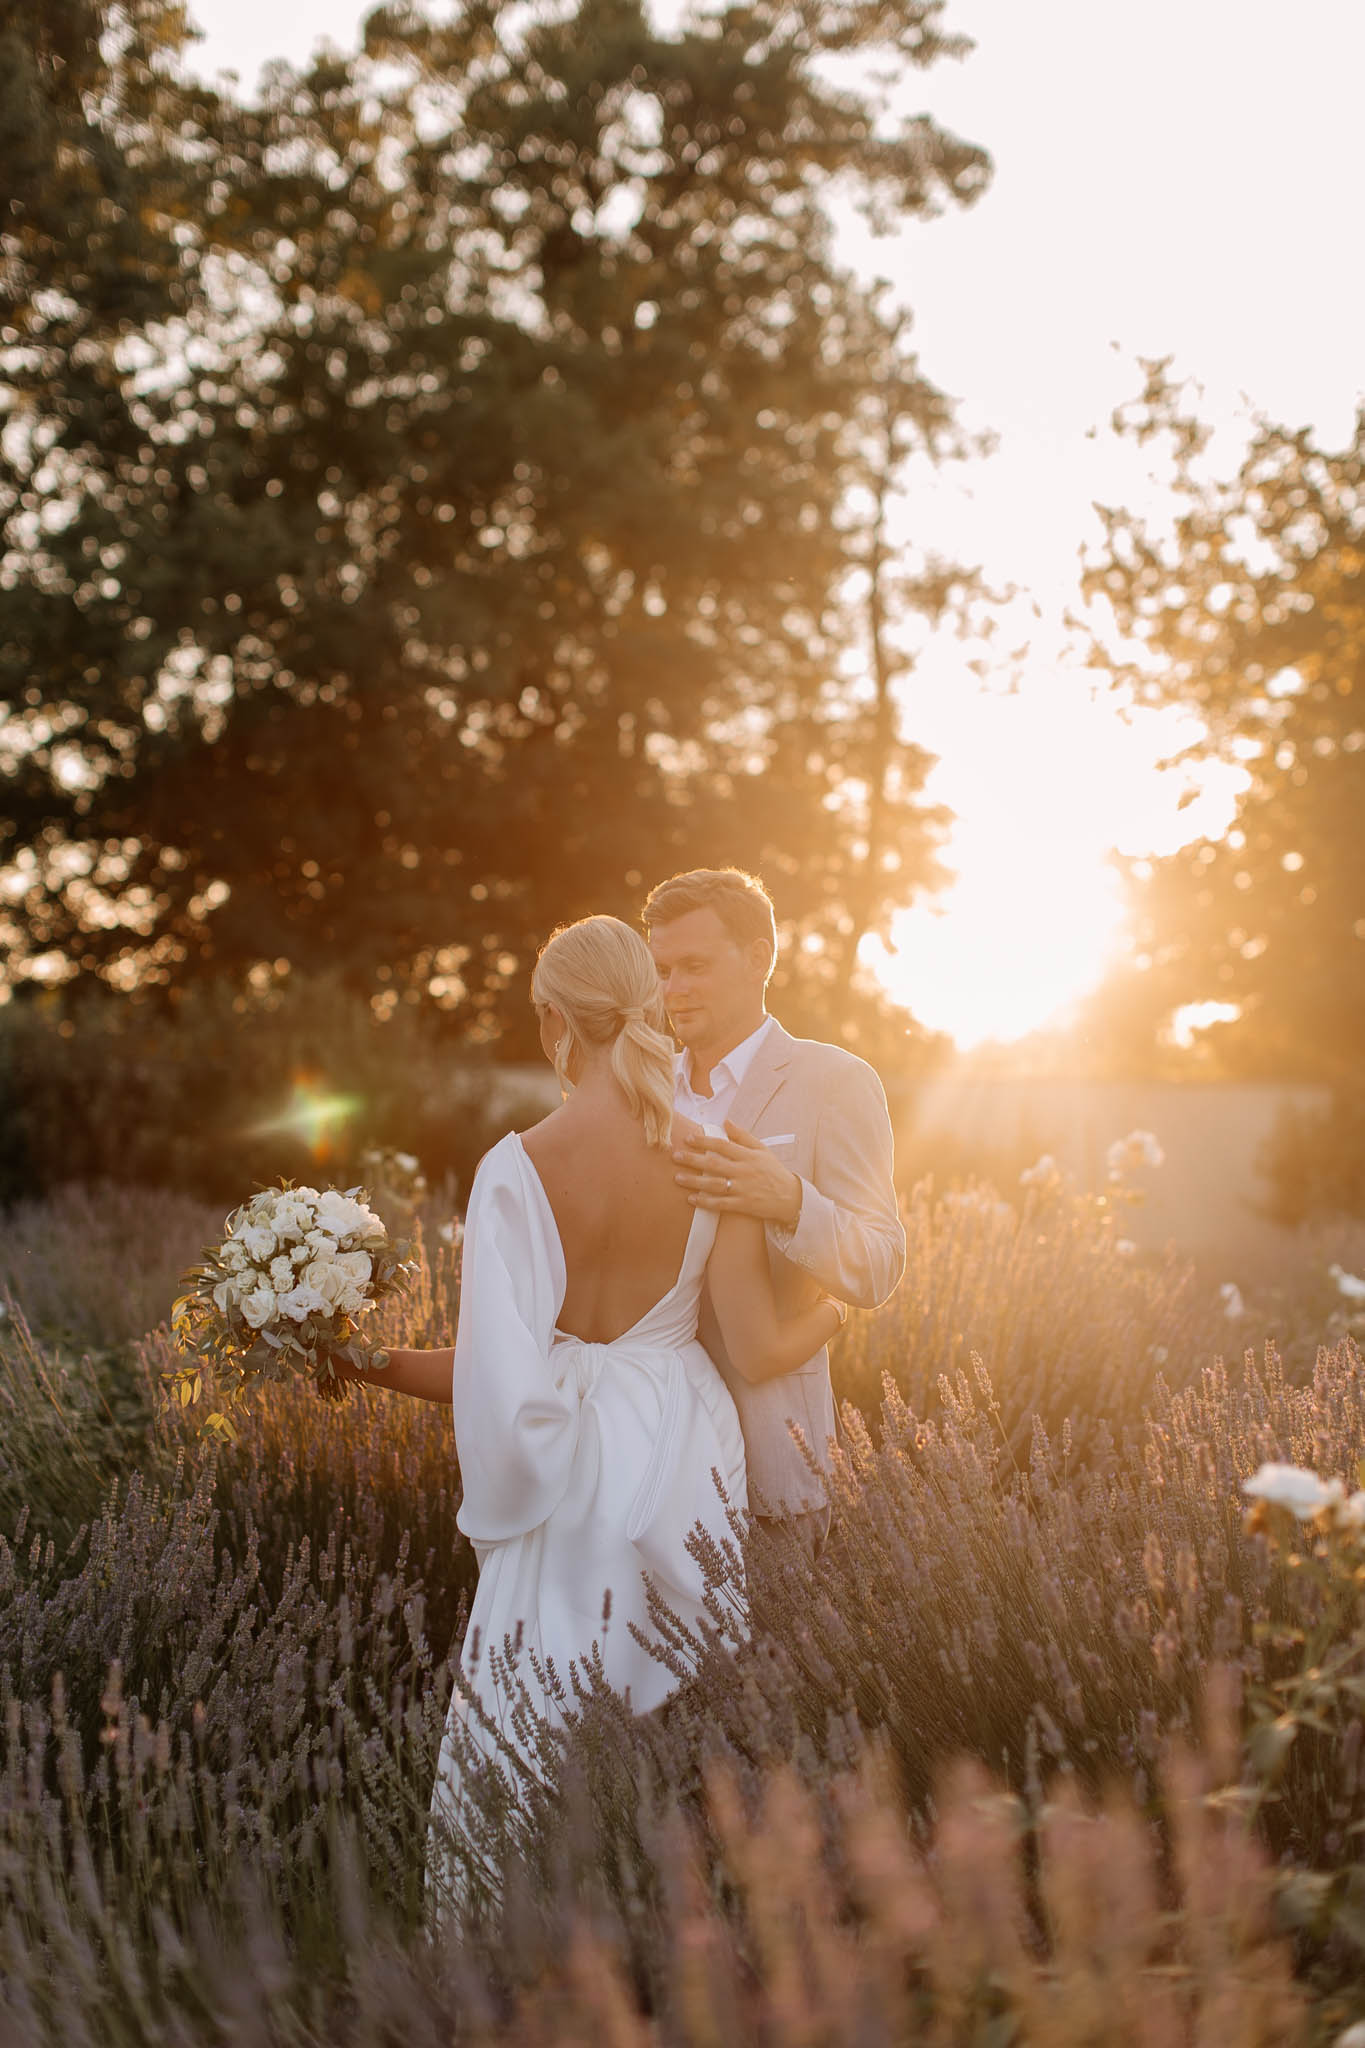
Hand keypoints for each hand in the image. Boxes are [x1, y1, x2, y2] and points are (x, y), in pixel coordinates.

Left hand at [673, 1120, 802, 1227]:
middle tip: (675, 1156)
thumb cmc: (773, 1171)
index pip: (723, 1145)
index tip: (688, 1138)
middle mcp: (744, 1171)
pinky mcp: (743, 1205)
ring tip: (677, 1178)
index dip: (704, 1141)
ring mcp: (743, 1189)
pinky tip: (691, 1199)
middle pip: (714, 1164)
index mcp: (748, 1156)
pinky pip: (721, 1204)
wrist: (790, 1198)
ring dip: (694, 1181)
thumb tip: (726, 1122)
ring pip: (714, 1184)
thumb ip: (743, 1136)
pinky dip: (705, 1202)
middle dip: (693, 1160)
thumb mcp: (762, 1150)